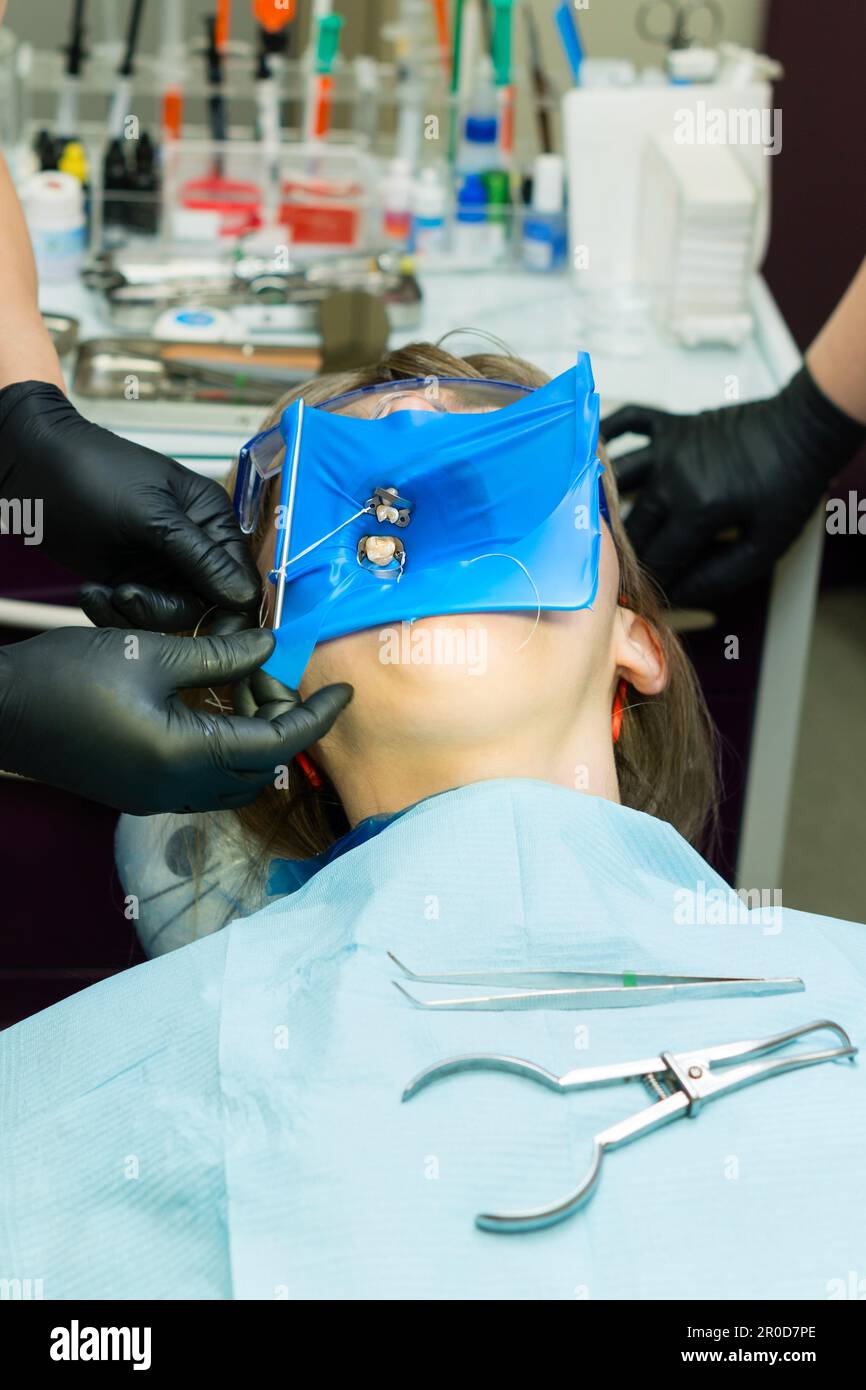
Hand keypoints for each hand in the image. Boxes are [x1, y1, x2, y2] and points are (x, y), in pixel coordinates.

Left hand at [0, 381, 260, 628]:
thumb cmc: (93, 474)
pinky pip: (137, 616)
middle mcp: (193, 547)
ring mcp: (161, 567)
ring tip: (103, 593)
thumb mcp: (153, 517)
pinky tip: (91, 593)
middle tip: (128, 596)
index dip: (232, 611)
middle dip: (167, 611)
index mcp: (211, 520)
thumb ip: (201, 558)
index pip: (241, 578)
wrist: (32, 469)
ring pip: (169, 617)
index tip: (213, 635)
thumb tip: (246, 596)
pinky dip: (113, 613)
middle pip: (205, 606)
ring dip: (135, 613)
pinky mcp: (131, 582)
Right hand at [0, 627, 350, 814]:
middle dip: (283, 725)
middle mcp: (179, 789)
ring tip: (245, 684)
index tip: (344, 690)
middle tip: (276, 677)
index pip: (279, 743)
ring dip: (253, 737)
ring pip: (234, 778)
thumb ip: (220, 655)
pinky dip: (223, 746)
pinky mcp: (139, 792)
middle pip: (262, 769)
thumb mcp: (151, 652)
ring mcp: (157, 797)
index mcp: (189, 756)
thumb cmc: (67, 677)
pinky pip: (202, 780)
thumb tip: (271, 647)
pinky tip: (212, 703)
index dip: (317, 716)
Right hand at [603, 366, 865, 606]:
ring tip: (603, 534)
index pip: (660, 560)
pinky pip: (629, 423)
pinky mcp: (672, 426)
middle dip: (631, 556)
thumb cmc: (791, 483)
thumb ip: (720, 577)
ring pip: (621, 485)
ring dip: (611, 510)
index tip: (647, 600)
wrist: (804, 428)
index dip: (654, 585)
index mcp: (699, 509)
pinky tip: (596, 455)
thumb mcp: (767, 545)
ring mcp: (668, 448)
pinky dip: (608, 435)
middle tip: (629, 575)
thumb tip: (678, 596)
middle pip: (635, 528)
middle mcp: (674, 476)